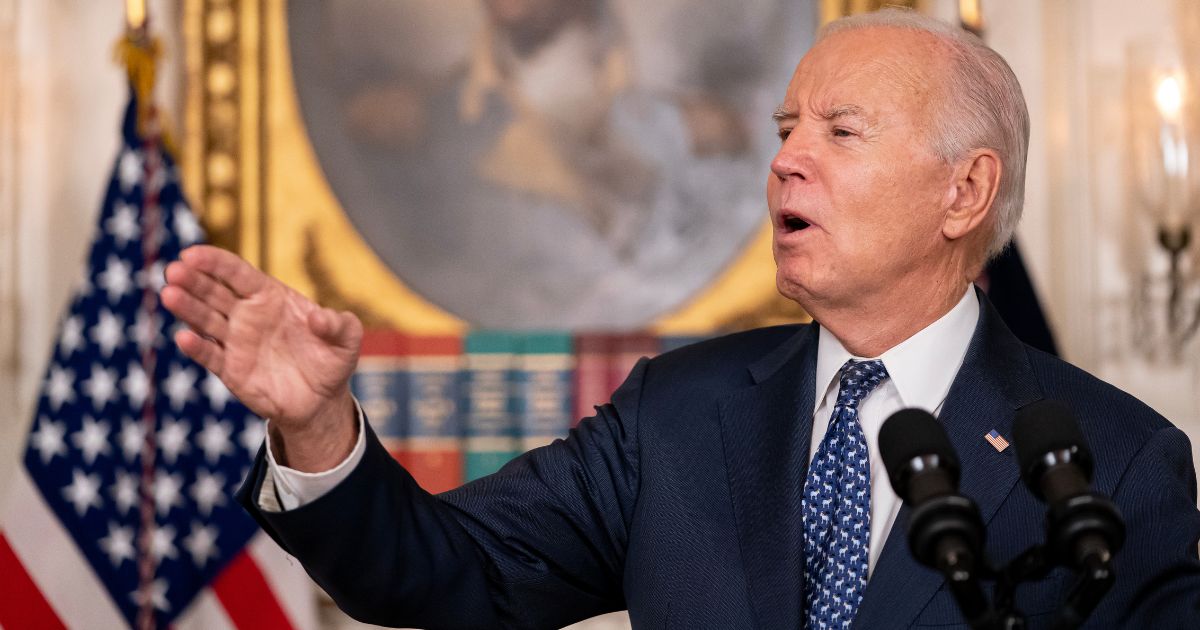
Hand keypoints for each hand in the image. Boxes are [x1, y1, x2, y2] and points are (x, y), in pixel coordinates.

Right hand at [162, 245, 362, 468]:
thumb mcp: (347, 339)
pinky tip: (183, 337)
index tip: (192, 253)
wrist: (321, 401)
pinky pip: (210, 355)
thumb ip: (339, 324)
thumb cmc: (332, 360)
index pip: (238, 273)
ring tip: (169, 294)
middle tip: (173, 270)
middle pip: (214, 292)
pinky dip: (196, 347)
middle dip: (193, 280)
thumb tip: (321, 317)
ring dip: (187, 307)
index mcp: (270, 297)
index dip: (215, 262)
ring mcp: (236, 341)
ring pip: (205, 320)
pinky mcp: (231, 369)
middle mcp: (247, 314)